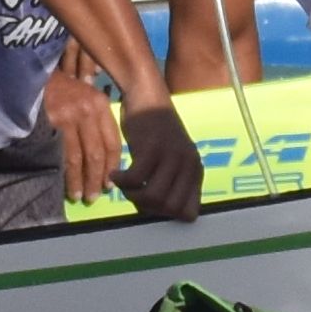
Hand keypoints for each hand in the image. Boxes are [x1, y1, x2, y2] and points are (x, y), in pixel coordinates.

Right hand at [108, 78, 205, 227]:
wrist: (148, 97)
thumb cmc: (155, 131)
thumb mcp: (171, 160)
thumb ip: (172, 183)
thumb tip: (159, 212)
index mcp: (195, 171)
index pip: (190, 213)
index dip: (168, 214)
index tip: (151, 204)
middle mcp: (189, 165)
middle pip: (171, 208)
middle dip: (148, 208)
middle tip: (134, 195)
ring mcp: (172, 156)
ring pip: (154, 197)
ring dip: (133, 197)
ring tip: (124, 186)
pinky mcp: (152, 147)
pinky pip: (136, 179)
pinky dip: (122, 182)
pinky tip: (115, 175)